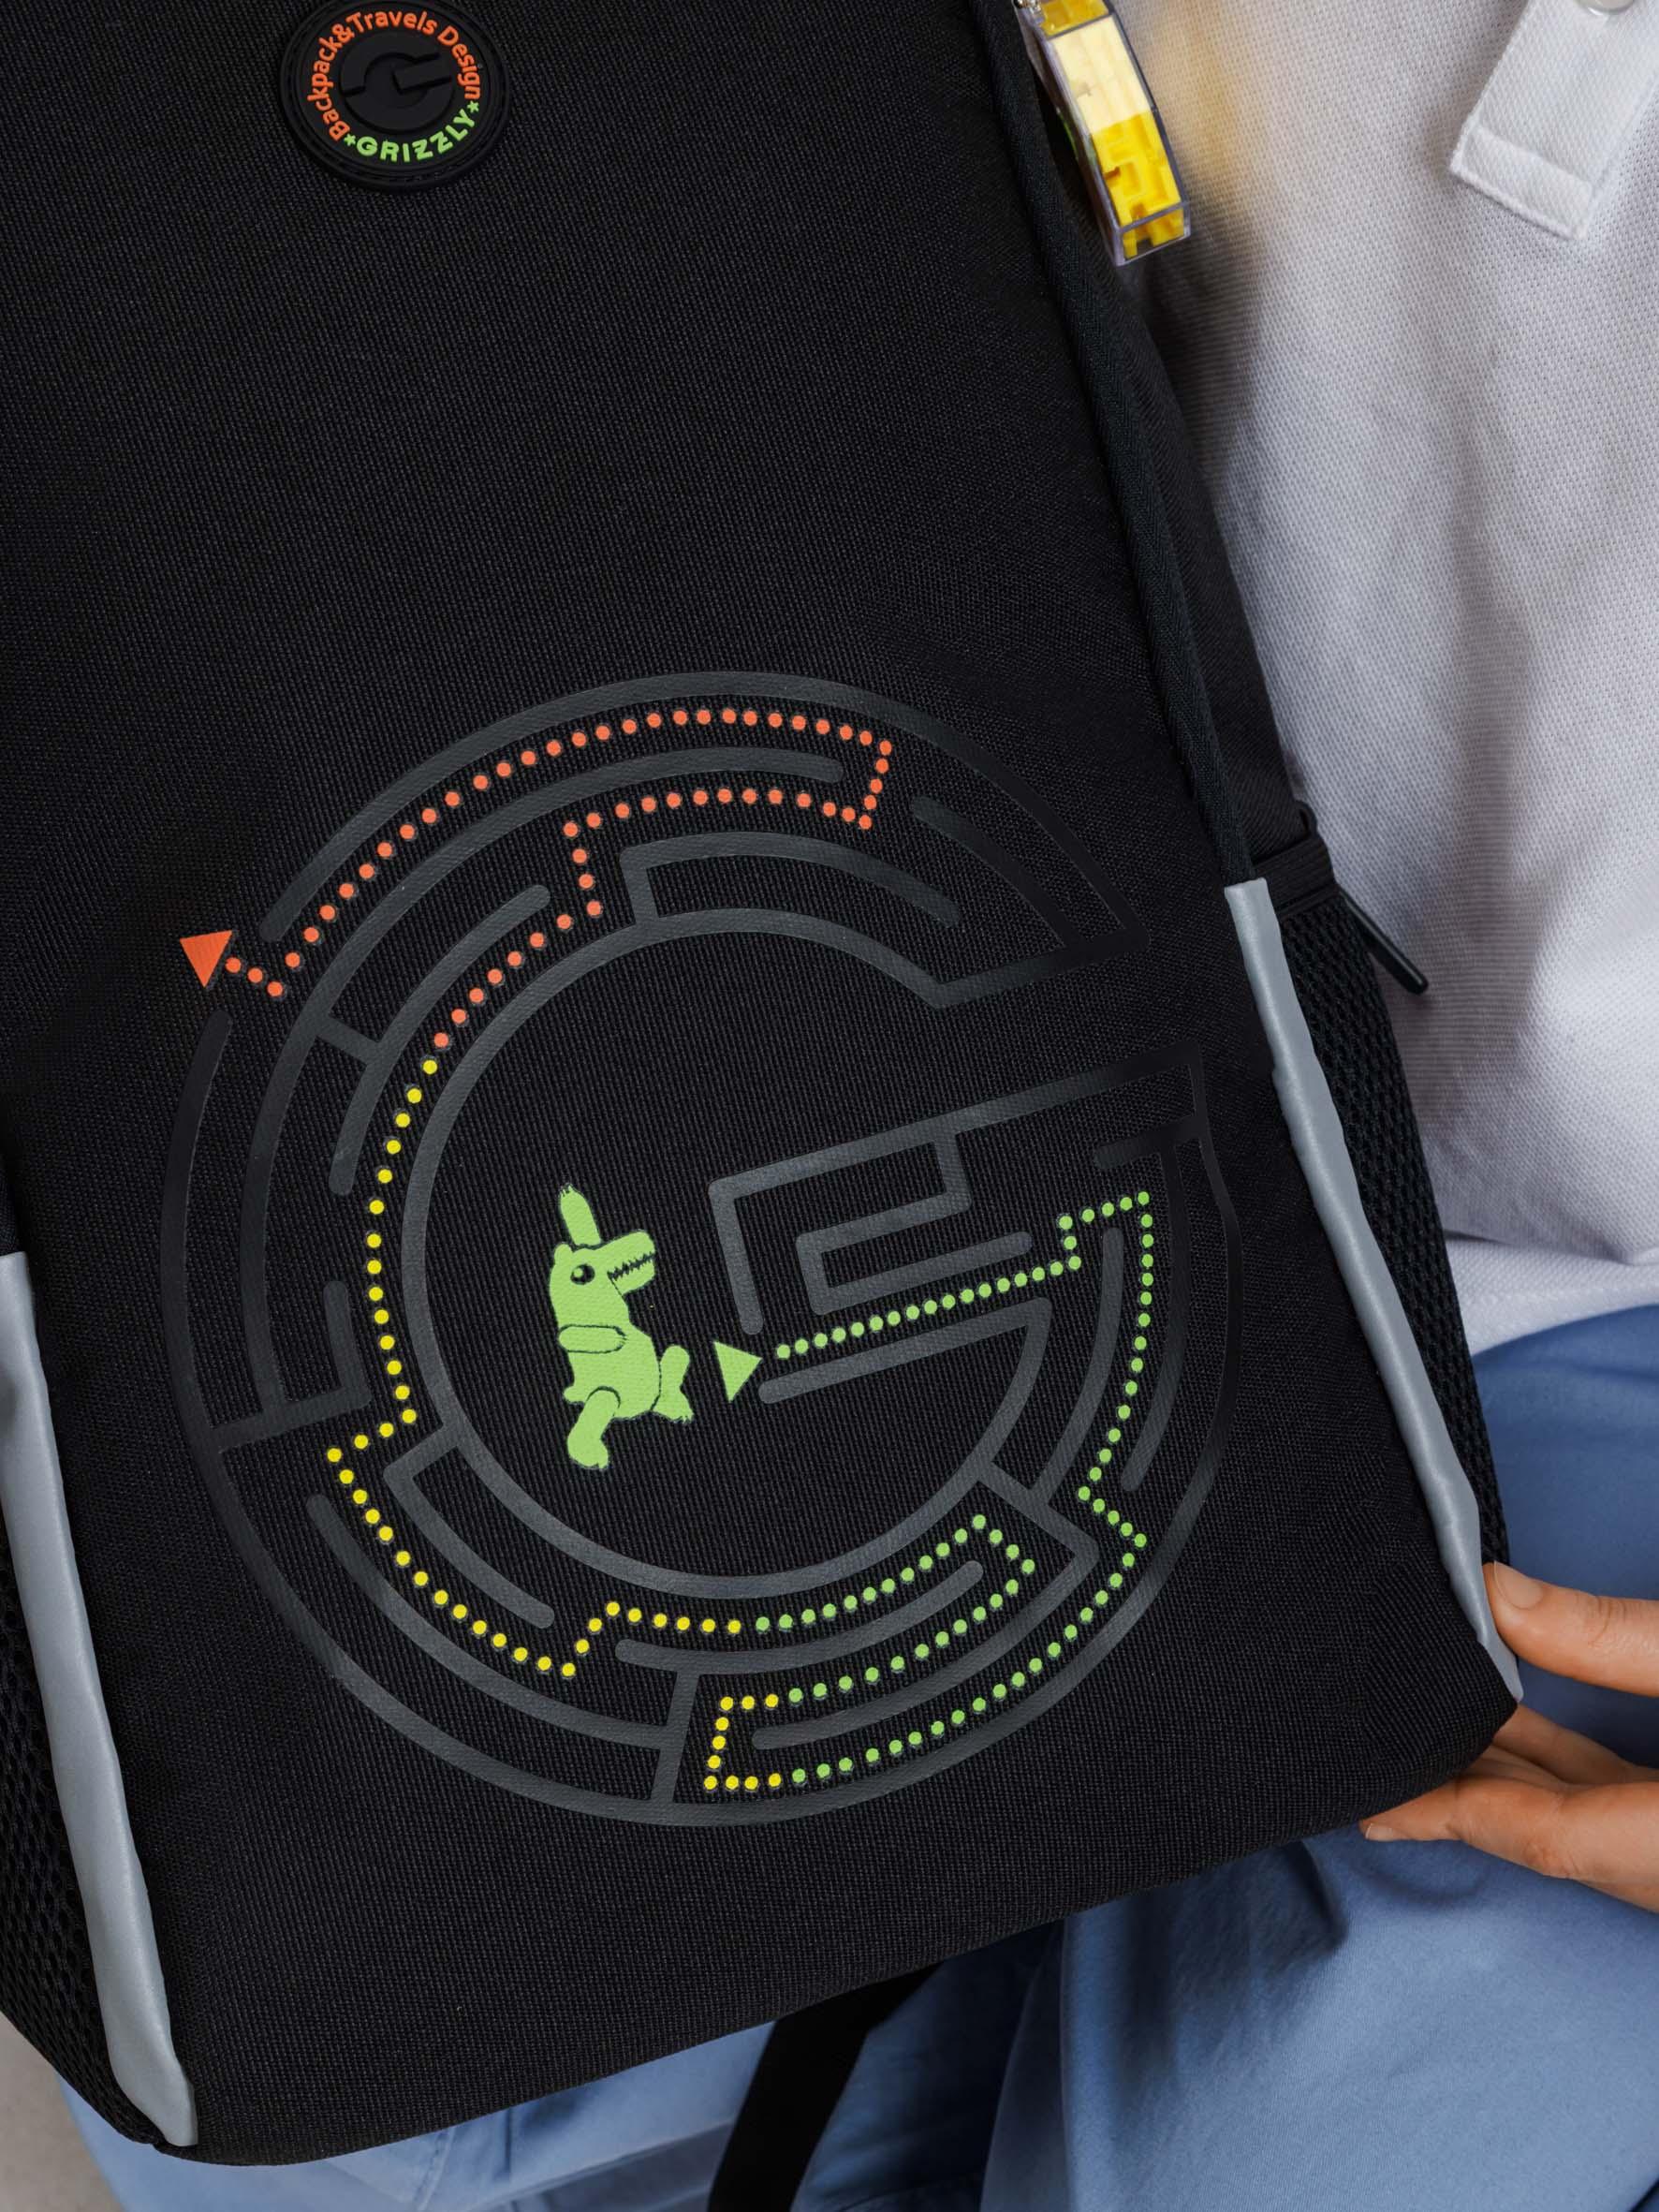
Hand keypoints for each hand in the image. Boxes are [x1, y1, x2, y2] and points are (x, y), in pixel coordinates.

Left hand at [1361, 1562, 1658, 1911]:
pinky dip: (1558, 1769)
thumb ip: (1615, 1638)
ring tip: (1420, 1728)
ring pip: (1579, 1824)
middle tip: (1376, 1760)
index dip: (1450, 1815)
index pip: (1545, 1838)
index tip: (1374, 1805)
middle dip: (1460, 1793)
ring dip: (1505, 1774)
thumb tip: (1499, 1595)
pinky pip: (1610, 1808)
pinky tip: (1504, 1719)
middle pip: (1550, 1835)